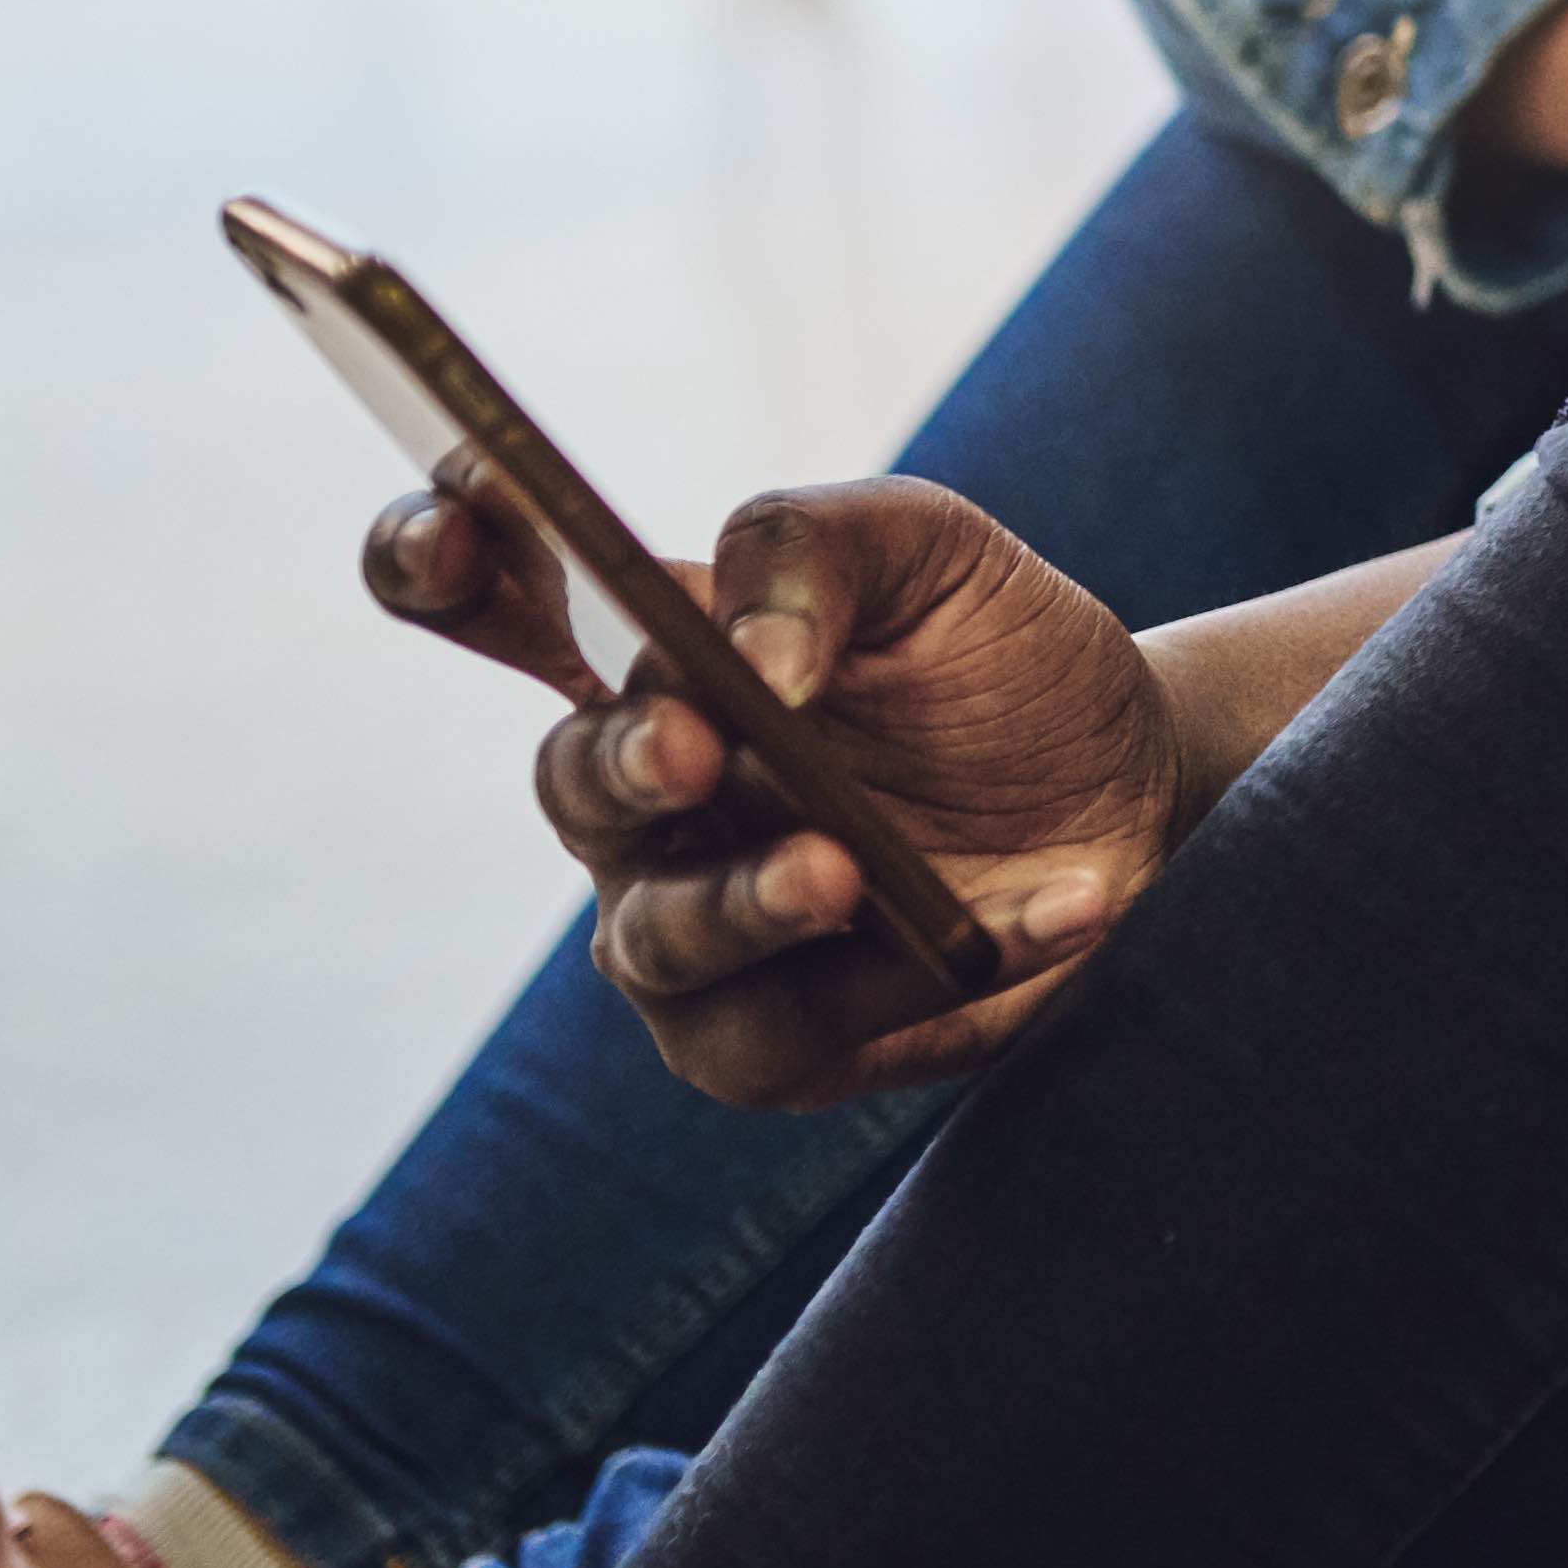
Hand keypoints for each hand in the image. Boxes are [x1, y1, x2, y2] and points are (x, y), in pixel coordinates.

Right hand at [381, 473, 1187, 1110]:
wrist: (1134, 780)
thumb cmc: (999, 661)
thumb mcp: (933, 553)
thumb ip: (813, 548)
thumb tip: (749, 658)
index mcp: (650, 658)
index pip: (491, 600)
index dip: (432, 556)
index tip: (458, 527)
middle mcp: (643, 797)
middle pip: (572, 781)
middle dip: (624, 763)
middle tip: (695, 743)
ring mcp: (689, 924)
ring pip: (658, 939)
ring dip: (746, 903)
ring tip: (841, 869)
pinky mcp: (770, 1040)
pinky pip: (802, 1026)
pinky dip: (925, 974)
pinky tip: (1054, 909)